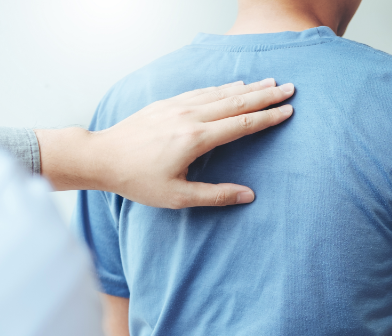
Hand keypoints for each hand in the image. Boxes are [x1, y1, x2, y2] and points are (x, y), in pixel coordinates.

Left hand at [36, 79, 294, 207]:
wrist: (102, 157)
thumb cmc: (138, 181)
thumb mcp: (178, 197)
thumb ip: (216, 195)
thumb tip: (248, 195)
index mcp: (196, 139)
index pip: (241, 124)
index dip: (266, 118)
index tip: (287, 111)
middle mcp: (190, 117)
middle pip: (236, 102)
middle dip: (265, 95)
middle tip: (289, 88)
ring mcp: (177, 106)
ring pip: (220, 93)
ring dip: (247, 87)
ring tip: (268, 82)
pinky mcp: (166, 103)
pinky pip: (202, 91)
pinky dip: (222, 87)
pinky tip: (232, 85)